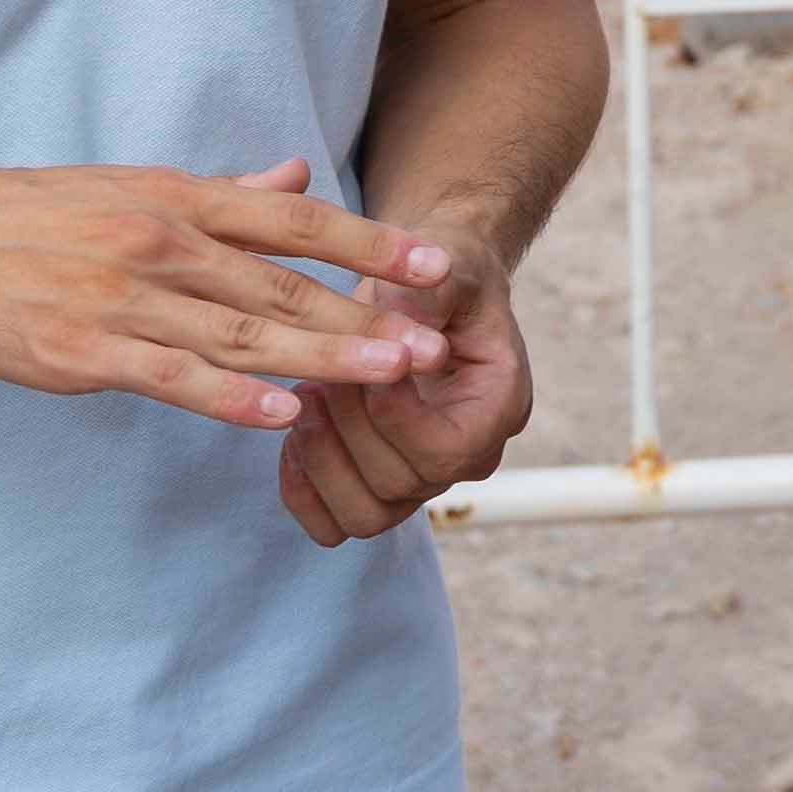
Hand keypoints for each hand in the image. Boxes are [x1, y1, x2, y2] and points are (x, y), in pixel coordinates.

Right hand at [0, 151, 455, 432]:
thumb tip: (294, 176)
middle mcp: (159, 242)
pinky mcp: (80, 350)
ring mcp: (120, 298)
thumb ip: (219, 192)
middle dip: (366, 316)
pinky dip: (230, 397)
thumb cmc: (23, 215)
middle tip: (433, 343)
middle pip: (283, 283)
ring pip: (241, 332)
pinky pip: (171, 376)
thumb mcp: (127, 186)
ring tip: (388, 375)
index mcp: (175, 198)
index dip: (369, 243)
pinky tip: (282, 413)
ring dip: (323, 358)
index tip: (434, 265)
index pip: (293, 220)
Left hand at [278, 207, 530, 546]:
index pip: (446, 452)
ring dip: (322, 461)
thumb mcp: (444, 267)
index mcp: (499, 407)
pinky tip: (292, 434)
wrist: (423, 292)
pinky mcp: (377, 488)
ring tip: (306, 400)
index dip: (393, 418)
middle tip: (321, 375)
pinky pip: (332, 524)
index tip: (360, 365)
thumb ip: (428, 294)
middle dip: (348, 429)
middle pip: (399, 485)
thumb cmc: (438, 276)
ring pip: (363, 517)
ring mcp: (422, 480)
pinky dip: (303, 490)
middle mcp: (468, 456)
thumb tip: (401, 324)